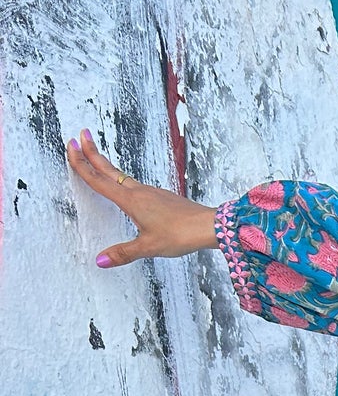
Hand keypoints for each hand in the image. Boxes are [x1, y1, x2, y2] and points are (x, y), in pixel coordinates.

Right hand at [66, 126, 217, 266]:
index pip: (99, 180)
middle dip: (93, 152)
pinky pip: (136, 185)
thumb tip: (101, 260)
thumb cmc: (181, 234)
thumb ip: (124, 253)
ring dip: (107, 166)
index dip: (82, 164)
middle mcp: (139, 191)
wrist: (209, 226)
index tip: (70, 146)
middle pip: (110, 170)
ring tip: (97, 160)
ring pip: (123, 176)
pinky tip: (127, 188)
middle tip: (80, 135)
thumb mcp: (149, 247)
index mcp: (131, 200)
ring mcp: (152, 192)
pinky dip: (123, 180)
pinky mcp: (162, 197)